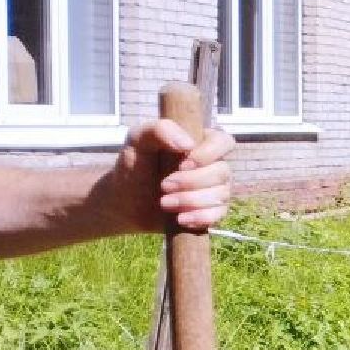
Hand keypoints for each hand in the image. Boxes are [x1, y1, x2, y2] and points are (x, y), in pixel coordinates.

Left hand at [106, 120, 236, 234]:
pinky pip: (218, 215)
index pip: (223, 141)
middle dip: (192, 182)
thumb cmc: (134, 166)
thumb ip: (160, 130)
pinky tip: (180, 219)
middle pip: (222, 172)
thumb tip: (188, 144)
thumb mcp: (138, 139)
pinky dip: (199, 218)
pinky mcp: (213, 211)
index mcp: (201, 142)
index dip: (209, 154)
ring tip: (164, 203)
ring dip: (190, 201)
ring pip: (221, 195)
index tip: (184, 164)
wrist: (126, 201)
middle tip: (164, 186)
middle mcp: (214, 165)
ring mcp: (217, 189)